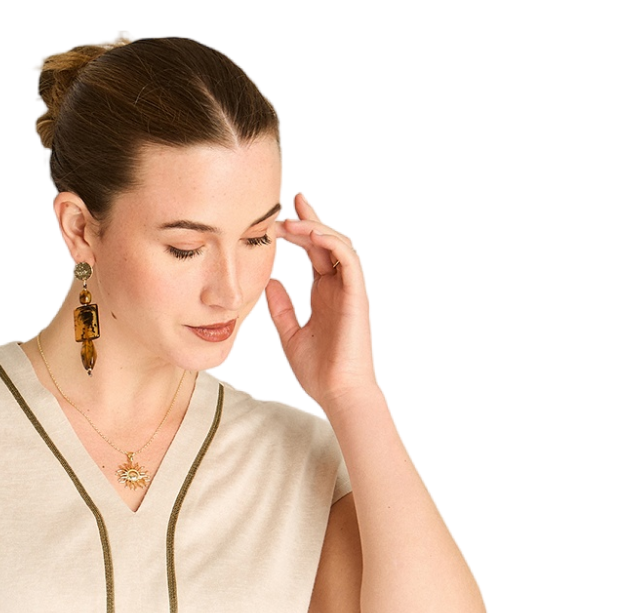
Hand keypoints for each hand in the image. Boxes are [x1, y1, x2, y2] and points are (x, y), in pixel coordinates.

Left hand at [265, 192, 376, 408]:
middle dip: (308, 220)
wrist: (337, 393)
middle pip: (326, 242)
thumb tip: (269, 282)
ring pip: (339, 245)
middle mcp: (339, 287)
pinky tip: (314, 235)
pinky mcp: (357, 297)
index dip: (301, 230)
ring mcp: (350, 290)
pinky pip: (349, 261)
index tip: (282, 215)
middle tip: (287, 206)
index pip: (314, 252)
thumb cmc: (319, 371)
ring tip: (293, 222)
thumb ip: (281, 308)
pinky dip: (333, 244)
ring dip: (317, 229)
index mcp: (324, 294)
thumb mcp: (290, 334)